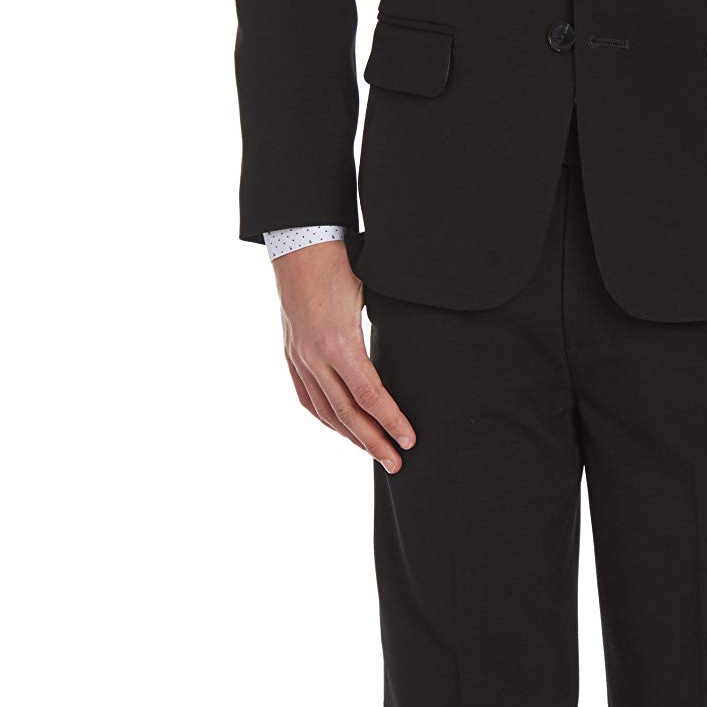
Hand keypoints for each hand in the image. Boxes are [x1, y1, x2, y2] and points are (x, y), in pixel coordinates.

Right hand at [272, 240, 415, 473]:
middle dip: (374, 442)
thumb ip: (388, 329)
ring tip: (373, 453)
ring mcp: (299, 356)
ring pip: (324, 410)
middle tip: (397, 464)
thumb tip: (416, 355)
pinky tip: (340, 428)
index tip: (410, 439)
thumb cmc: (342, 263)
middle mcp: (315, 355)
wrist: (300, 243)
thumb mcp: (373, 293)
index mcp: (340, 342)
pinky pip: (306, 397)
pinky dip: (325, 418)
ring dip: (350, 437)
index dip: (391, 421)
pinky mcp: (291, 353)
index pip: (370, 395)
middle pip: (347, 413)